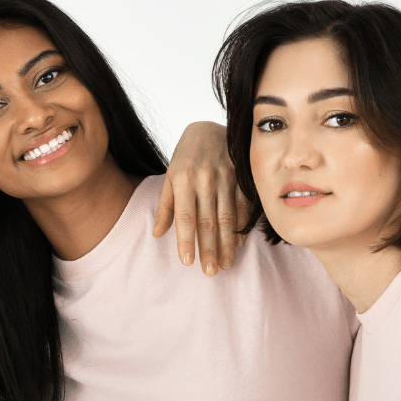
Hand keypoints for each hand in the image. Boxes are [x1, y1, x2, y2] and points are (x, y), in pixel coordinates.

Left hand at [153, 121, 251, 273]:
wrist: (209, 128)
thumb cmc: (185, 158)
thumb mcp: (169, 177)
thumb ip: (166, 206)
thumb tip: (157, 234)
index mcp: (182, 180)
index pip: (185, 217)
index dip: (186, 241)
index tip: (187, 262)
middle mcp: (204, 179)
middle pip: (208, 221)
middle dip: (209, 249)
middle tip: (211, 272)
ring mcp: (226, 177)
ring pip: (227, 216)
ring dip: (227, 243)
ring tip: (226, 264)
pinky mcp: (241, 175)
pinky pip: (243, 205)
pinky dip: (242, 225)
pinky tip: (239, 242)